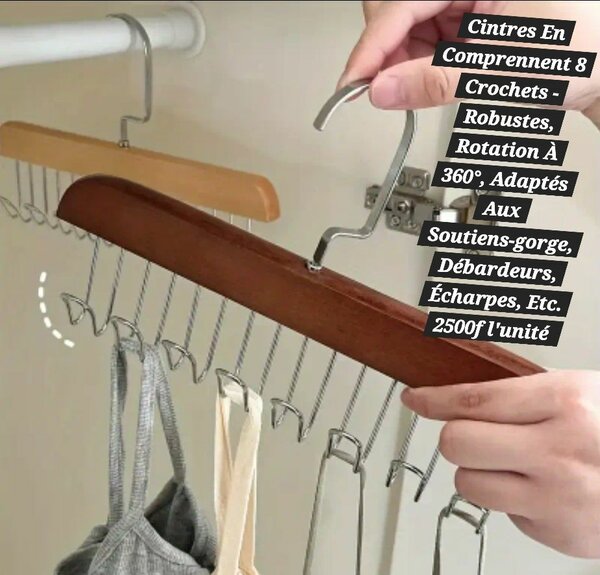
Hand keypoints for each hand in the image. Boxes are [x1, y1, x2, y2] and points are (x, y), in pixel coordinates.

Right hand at [340, 1, 599, 126]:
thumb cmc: (586, 48)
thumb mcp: (503, 71)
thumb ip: (436, 82)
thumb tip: (383, 91)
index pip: (402, 4)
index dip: (371, 48)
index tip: (352, 84)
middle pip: (397, 9)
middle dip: (386, 54)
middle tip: (386, 91)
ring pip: (408, 26)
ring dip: (402, 62)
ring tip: (421, 87)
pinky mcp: (469, 14)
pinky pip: (426, 36)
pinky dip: (421, 64)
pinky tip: (432, 78)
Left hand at [401, 370, 599, 557]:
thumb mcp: (577, 393)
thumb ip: (520, 395)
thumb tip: (457, 397)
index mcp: (565, 404)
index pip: (474, 400)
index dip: (434, 399)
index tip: (416, 399)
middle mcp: (559, 452)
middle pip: (458, 444)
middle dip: (456, 437)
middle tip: (471, 434)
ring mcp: (559, 498)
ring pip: (469, 483)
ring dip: (478, 471)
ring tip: (510, 463)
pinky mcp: (559, 534)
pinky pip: (502, 512)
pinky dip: (509, 498)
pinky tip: (539, 487)